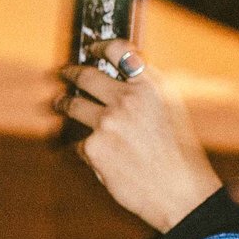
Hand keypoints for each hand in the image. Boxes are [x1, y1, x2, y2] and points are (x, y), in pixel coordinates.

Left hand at [56, 53, 222, 231]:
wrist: (179, 192)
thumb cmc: (176, 154)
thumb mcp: (169, 111)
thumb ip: (144, 91)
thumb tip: (115, 77)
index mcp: (151, 87)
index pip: (120, 51)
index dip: (99, 46)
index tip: (90, 48)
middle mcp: (128, 100)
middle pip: (85, 76)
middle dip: (69, 72)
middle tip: (62, 72)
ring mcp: (107, 122)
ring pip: (71, 105)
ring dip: (62, 103)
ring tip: (59, 104)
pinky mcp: (93, 147)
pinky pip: (78, 141)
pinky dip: (83, 146)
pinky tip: (97, 154)